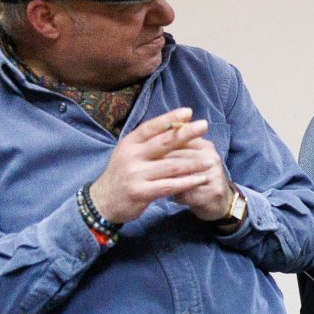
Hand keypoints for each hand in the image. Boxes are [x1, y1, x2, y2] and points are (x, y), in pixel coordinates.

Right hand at [87, 108, 224, 224]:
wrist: (102, 201)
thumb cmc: (124, 173)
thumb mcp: (130, 153)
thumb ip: (149, 142)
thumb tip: (178, 126)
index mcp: (129, 143)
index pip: (150, 128)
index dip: (169, 119)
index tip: (188, 112)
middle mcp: (131, 156)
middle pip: (162, 143)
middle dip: (185, 133)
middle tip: (204, 126)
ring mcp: (135, 175)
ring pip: (170, 166)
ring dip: (193, 162)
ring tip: (210, 159)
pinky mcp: (140, 192)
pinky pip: (169, 186)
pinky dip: (187, 182)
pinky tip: (200, 179)